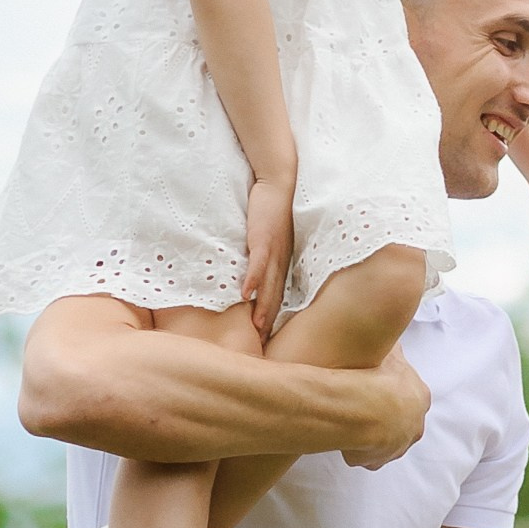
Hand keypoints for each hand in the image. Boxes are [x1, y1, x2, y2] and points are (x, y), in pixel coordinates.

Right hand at [241, 176, 295, 339]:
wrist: (280, 182)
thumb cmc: (274, 209)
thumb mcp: (271, 236)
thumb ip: (264, 255)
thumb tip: (253, 272)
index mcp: (283, 262)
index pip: (279, 296)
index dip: (274, 318)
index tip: (268, 339)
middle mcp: (282, 261)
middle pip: (277, 297)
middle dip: (270, 322)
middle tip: (263, 345)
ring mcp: (274, 251)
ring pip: (269, 285)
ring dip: (263, 308)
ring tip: (256, 329)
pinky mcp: (264, 238)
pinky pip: (258, 263)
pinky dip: (252, 280)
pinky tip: (245, 295)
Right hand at [340, 346, 429, 469]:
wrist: (360, 407)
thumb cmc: (375, 377)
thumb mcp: (389, 352)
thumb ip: (393, 349)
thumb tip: (394, 339)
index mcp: (419, 398)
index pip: (410, 398)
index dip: (391, 394)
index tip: (376, 390)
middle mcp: (414, 424)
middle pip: (401, 422)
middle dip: (384, 417)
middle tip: (363, 409)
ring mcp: (397, 445)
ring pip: (385, 442)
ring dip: (371, 435)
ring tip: (351, 423)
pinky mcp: (378, 459)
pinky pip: (366, 456)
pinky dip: (356, 449)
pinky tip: (344, 438)